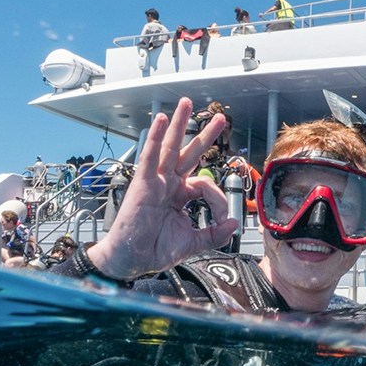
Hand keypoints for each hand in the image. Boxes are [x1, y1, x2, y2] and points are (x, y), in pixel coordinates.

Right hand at [85, 98, 238, 279]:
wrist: (131, 261)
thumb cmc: (154, 250)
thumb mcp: (193, 242)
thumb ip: (214, 234)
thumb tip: (234, 225)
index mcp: (180, 196)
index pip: (205, 184)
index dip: (220, 200)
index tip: (224, 218)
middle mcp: (168, 184)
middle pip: (188, 152)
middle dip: (203, 134)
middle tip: (218, 118)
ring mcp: (155, 182)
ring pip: (170, 147)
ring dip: (178, 124)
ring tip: (185, 104)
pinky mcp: (142, 184)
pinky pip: (150, 156)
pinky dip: (155, 138)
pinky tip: (160, 120)